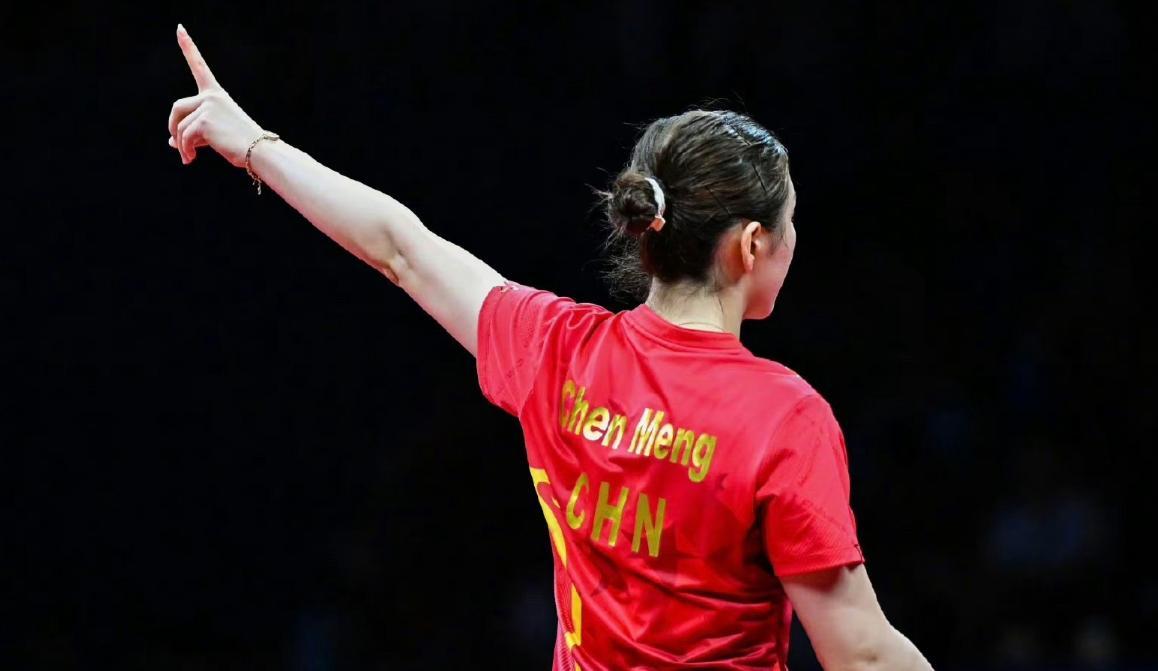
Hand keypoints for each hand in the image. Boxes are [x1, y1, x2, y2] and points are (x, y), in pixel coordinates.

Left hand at [167, 24, 264, 167]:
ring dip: (181, 145)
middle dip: (173, 126)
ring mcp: (208, 107)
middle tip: (175, 144)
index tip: (179, 29)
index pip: (199, 67)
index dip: (188, 47)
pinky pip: (184, 137)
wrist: (258, 151)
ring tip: (189, 158)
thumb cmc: (241, 144)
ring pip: (180, 126)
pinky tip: (191, 159)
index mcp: (216, 94)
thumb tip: (172, 142)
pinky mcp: (204, 121)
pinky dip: (185, 150)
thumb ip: (192, 133)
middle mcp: (211, 96)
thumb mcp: (215, 134)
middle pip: (177, 107)